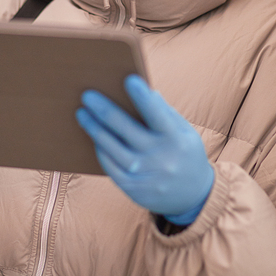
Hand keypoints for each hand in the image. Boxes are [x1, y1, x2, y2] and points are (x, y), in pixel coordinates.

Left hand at [76, 75, 213, 223]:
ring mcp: (145, 175)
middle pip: (125, 128)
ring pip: (111, 147)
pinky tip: (93, 137)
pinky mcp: (133, 188)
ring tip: (82, 113)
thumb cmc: (185, 154)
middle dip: (103, 109)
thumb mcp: (184, 131)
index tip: (128, 79)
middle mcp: (160, 158)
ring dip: (93, 128)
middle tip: (87, 95)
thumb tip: (144, 91)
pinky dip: (100, 149)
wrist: (193, 196)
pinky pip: (109, 166)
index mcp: (176, 139)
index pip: (157, 113)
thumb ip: (164, 112)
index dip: (142, 96)